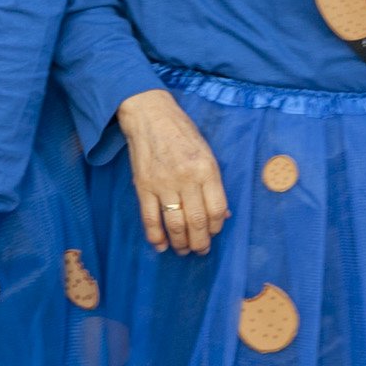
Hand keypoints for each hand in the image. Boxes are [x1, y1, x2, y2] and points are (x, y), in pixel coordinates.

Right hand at [117, 89, 228, 253]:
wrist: (149, 115)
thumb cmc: (181, 132)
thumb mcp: (206, 152)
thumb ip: (214, 182)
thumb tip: (222, 213)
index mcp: (206, 169)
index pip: (215, 209)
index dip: (216, 227)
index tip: (214, 233)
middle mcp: (186, 178)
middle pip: (196, 221)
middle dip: (200, 242)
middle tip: (200, 251)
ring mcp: (163, 183)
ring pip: (174, 224)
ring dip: (180, 243)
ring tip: (183, 251)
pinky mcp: (143, 186)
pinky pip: (150, 218)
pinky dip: (155, 236)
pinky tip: (161, 246)